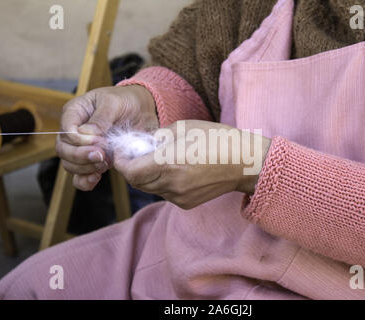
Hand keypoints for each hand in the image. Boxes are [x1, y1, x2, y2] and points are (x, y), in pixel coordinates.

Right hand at [56, 85, 158, 190]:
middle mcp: (74, 131)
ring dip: (85, 168)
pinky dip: (85, 180)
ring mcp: (82, 148)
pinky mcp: (93, 160)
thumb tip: (86, 134)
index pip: (66, 131)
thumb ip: (101, 117)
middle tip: (102, 155)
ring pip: (70, 164)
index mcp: (75, 112)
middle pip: (63, 150)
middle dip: (81, 156)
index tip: (101, 142)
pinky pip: (80, 176)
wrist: (142, 111)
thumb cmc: (126, 100)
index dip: (80, 141)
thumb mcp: (115, 102)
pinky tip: (95, 178)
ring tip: (105, 163)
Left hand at [113, 120, 270, 209]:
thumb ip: (157, 138)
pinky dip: (161, 182)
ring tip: (157, 160)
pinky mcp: (185, 203)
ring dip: (146, 175)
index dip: (121, 162)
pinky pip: (163, 193)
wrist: (244, 163)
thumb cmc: (217, 139)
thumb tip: (143, 146)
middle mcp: (171, 185)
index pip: (130, 171)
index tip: (121, 152)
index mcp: (169, 164)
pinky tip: (174, 170)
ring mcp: (179, 197)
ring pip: (149, 188)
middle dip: (131, 168)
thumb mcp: (184, 128)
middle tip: (136, 153)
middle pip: (136, 182)